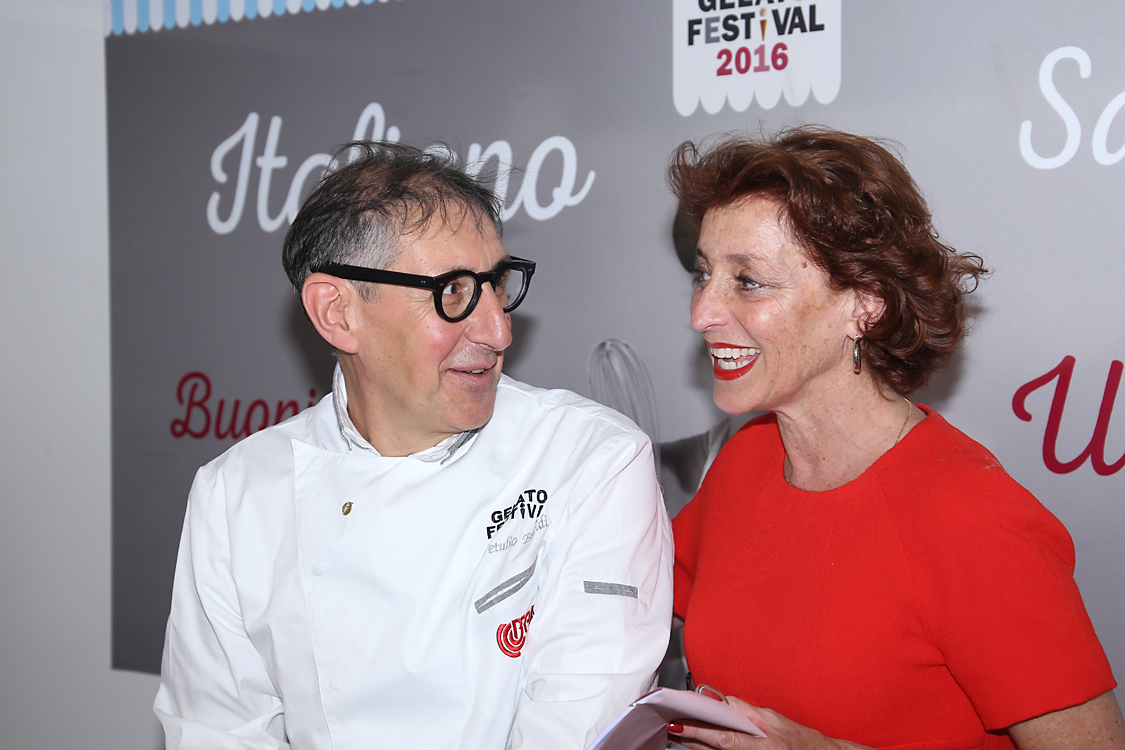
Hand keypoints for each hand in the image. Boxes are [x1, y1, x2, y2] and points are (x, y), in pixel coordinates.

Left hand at [668, 697, 863, 749]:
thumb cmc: (798, 739)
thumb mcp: (773, 719)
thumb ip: (744, 710)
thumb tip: (720, 699)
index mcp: (757, 743)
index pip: (720, 737)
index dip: (696, 731)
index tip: (677, 724)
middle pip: (711, 748)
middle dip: (688, 736)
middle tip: (668, 722)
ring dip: (693, 743)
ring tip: (676, 730)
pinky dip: (706, 749)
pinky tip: (694, 742)